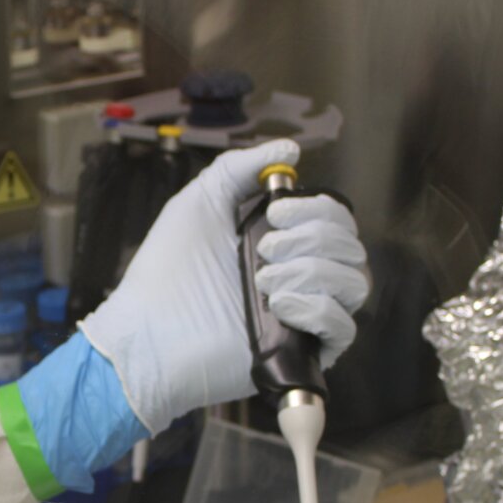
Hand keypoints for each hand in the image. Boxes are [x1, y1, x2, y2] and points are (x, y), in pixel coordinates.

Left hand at [79, 140, 368, 433]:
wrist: (148, 333)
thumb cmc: (166, 271)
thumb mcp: (200, 201)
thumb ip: (240, 168)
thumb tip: (291, 150)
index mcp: (282, 244)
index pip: (336, 220)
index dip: (318, 209)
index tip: (275, 214)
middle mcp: (299, 278)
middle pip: (351, 247)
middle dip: (313, 238)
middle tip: (265, 249)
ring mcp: (303, 316)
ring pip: (355, 283)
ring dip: (311, 272)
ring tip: (263, 282)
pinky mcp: (302, 352)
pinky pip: (344, 327)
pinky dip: (317, 309)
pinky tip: (278, 305)